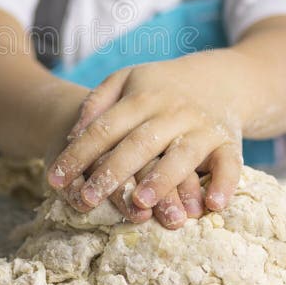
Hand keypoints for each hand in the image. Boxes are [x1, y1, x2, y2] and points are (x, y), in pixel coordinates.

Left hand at [47, 51, 245, 225]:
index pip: (105, 127)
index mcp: (142, 97)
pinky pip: (231, 164)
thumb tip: (73, 133)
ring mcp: (202, 127)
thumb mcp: (128, 79)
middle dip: (113, 172)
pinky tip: (212, 205)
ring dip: (163, 179)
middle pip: (139, 143)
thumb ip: (98, 101)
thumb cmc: (162, 86)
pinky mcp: (229, 142)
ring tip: (142, 203)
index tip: (54, 178)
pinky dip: (225, 184)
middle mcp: (172, 112)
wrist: (221, 78)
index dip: (78, 153)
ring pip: (182, 154)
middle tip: (89, 199)